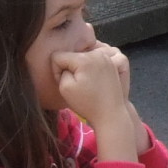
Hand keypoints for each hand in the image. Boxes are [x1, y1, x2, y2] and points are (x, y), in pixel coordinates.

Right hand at [54, 43, 145, 160]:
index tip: (65, 84)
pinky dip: (91, 68)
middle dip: (69, 68)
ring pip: (82, 57)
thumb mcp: (65, 88)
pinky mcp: (111, 64)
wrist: (111, 113)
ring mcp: (106, 58)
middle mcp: (96, 54)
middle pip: (71, 55)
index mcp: (84, 59)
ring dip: (80, 68)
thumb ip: (60, 71)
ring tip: (86, 83)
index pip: (58, 57)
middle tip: (77, 85)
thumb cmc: (87, 104)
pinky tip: (94, 80)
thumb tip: (65, 65)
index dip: (57, 71)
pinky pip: (93, 60)